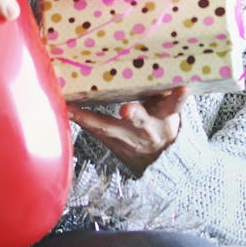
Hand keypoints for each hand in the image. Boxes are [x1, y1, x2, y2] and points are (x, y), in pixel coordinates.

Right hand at [68, 88, 187, 175]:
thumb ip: (89, 120)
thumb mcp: (112, 135)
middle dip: (132, 115)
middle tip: (128, 110)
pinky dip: (181, 95)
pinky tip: (184, 86)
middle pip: (135, 122)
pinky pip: (178, 103)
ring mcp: (159, 121)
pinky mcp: (174, 110)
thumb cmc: (132, 139)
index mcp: (120, 134)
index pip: (99, 125)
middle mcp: (140, 130)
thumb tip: (61, 99)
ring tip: (176, 91)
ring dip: (171, 101)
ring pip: (162, 111)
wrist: (166, 160)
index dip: (82, 117)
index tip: (68, 108)